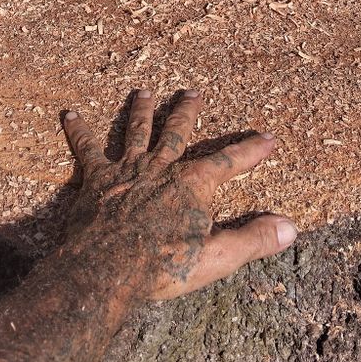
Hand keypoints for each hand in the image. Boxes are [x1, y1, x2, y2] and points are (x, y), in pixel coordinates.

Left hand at [63, 88, 297, 299]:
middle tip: (192, 91)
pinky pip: (87, 149)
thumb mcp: (217, 258)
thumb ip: (253, 240)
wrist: (105, 270)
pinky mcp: (97, 180)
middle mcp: (161, 168)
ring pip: (136, 132)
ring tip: (143, 92)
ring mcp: (128, 171)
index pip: (230, 162)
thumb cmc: (162, 268)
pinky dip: (79, 131)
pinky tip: (69, 114)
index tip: (268, 137)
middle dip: (187, 112)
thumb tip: (291, 227)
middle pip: (177, 133)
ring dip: (141, 111)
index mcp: (191, 185)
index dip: (251, 150)